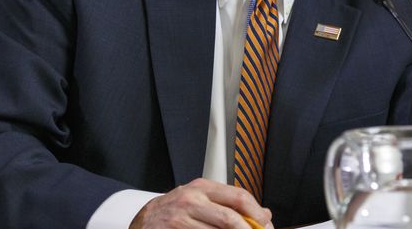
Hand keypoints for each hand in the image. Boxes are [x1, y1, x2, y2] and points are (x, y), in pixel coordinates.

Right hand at [129, 178, 273, 228]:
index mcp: (202, 188)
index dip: (256, 213)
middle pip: (230, 218)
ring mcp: (181, 218)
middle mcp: (191, 200)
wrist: (144, 221)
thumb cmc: (176, 210)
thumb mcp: (202, 200)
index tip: (266, 224)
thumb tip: (264, 214)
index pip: (238, 196)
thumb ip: (230, 204)